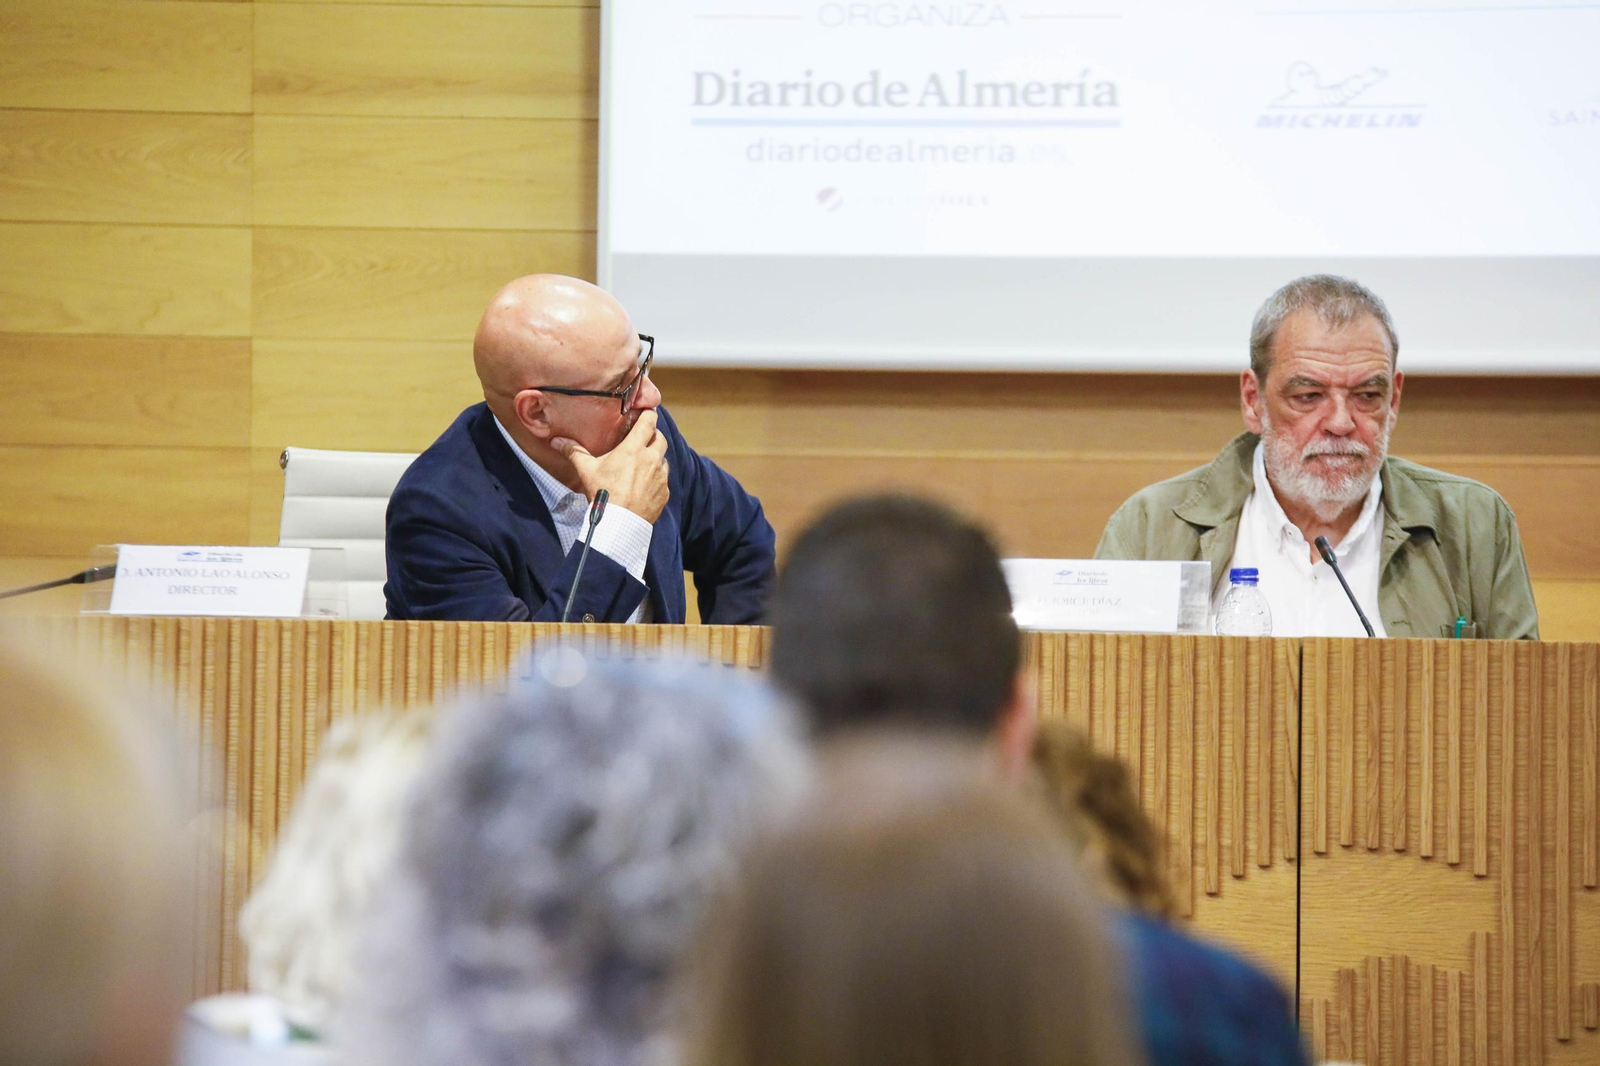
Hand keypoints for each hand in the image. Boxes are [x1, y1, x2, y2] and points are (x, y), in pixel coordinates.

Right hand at [551, 410, 669, 523]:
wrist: (620, 524)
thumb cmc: (603, 494)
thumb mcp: (587, 471)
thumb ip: (574, 452)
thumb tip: (557, 441)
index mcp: (634, 449)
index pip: (649, 422)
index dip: (649, 415)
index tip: (646, 413)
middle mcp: (651, 459)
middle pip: (660, 438)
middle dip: (653, 435)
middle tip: (643, 437)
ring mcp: (661, 477)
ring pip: (664, 459)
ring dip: (656, 457)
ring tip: (643, 462)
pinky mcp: (664, 493)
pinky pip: (664, 480)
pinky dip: (657, 478)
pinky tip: (645, 483)